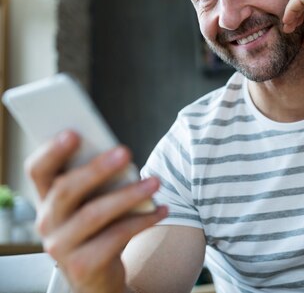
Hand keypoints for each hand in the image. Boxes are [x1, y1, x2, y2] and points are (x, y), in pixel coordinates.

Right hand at [26, 130, 166, 292]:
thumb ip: (98, 180)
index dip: (52, 151)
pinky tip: (162, 210)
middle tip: (126, 151)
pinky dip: (142, 221)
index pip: (38, 170)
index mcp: (47, 198)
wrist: (99, 275)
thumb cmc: (100, 226)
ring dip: (128, 195)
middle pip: (66, 190)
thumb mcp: (93, 201)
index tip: (74, 132)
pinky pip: (115, 237)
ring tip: (155, 182)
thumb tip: (120, 154)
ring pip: (93, 214)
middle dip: (97, 169)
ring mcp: (61, 246)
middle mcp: (47, 221)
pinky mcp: (82, 266)